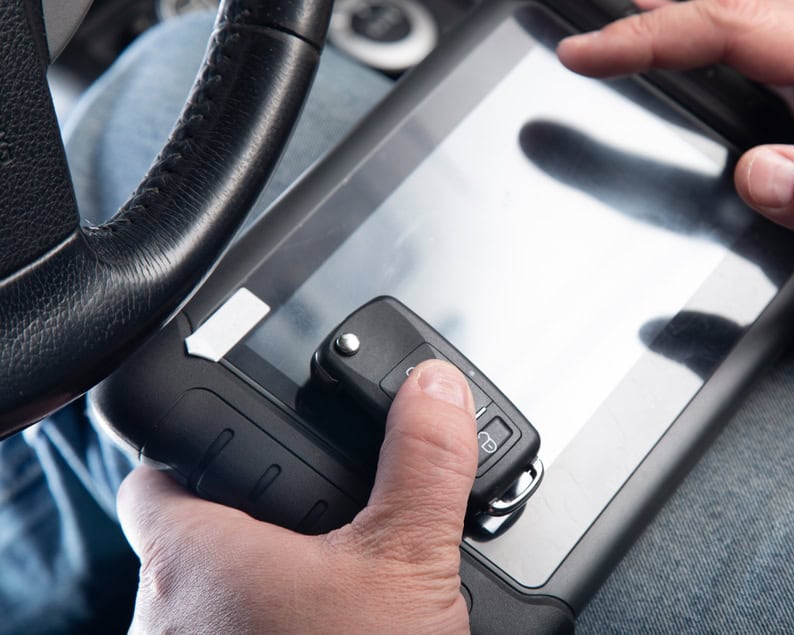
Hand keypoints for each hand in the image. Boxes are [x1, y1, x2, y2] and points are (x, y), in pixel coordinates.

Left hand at [117, 360, 477, 632]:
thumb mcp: (404, 563)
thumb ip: (422, 467)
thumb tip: (434, 390)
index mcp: (192, 555)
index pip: (153, 474)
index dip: (196, 444)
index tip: (238, 433)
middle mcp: (170, 614)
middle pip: (194, 536)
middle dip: (259, 517)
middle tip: (323, 503)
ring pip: (219, 600)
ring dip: (273, 581)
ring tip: (346, 569)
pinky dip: (281, 625)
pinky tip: (344, 630)